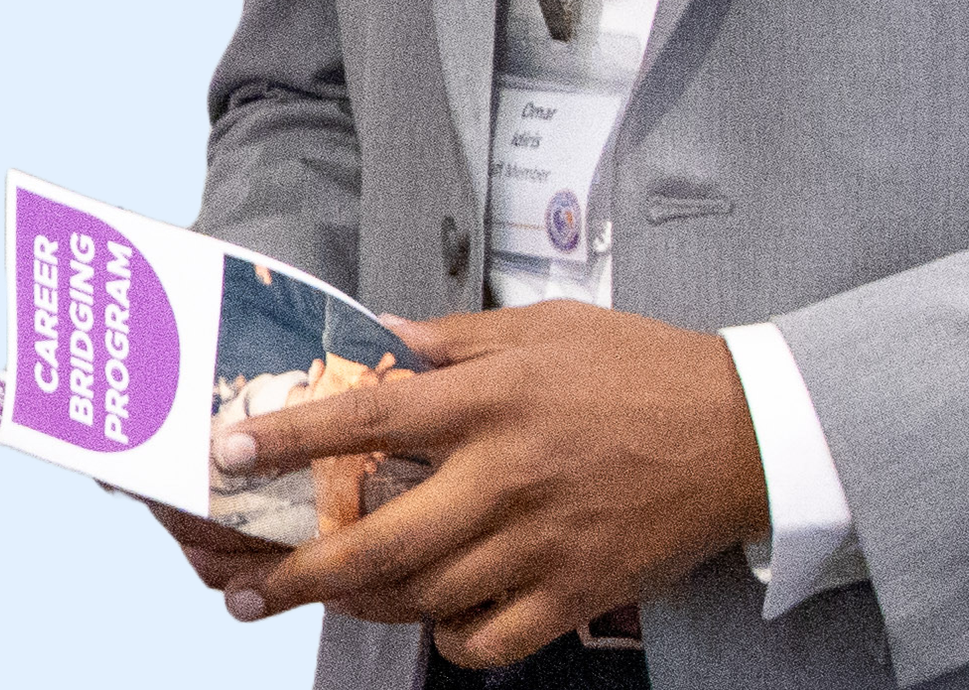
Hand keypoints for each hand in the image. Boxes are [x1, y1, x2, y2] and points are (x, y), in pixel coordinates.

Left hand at [190, 301, 769, 665]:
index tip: (231, 452)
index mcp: (497, 398)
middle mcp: (508, 474)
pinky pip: (484, 640)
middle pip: (380, 542)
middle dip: (298, 574)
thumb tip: (384, 343)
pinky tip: (431, 614)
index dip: (293, 436)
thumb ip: (458, 341)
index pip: (373, 416)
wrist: (737, 430)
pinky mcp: (572, 593)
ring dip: (358, 605)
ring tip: (318, 599)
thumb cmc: (640, 368)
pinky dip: (446, 636)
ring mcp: (539, 543)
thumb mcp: (545, 327)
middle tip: (248, 584)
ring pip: (421, 597)